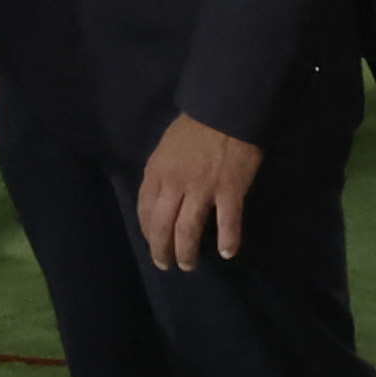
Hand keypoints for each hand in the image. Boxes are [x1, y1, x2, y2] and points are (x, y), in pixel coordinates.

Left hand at [137, 112, 264, 266]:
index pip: (146, 209)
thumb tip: (161, 199)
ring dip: (187, 252)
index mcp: (157, 172)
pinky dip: (228, 240)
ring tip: (188, 265)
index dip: (148, 230)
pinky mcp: (229, 191)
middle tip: (166, 264)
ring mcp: (203, 189)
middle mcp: (175, 184)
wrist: (224, 111)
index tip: (152, 242)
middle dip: (161, 250)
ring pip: (189, 230)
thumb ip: (162, 174)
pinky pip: (228, 222)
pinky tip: (227, 253)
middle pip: (163, 226)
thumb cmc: (193, 129)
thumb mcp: (165, 149)